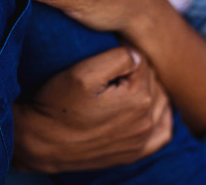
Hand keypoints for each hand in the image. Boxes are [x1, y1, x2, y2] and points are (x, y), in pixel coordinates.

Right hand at [13, 46, 172, 172]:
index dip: (123, 54)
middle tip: (111, 71)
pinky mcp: (135, 152)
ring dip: (148, 90)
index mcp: (138, 98)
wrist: (41, 141)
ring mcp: (142, 140)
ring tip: (123, 86)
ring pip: (161, 102)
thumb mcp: (84, 72)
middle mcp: (146, 121)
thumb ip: (119, 57)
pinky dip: (160, 116)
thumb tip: (137, 54)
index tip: (105, 56)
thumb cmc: (58, 104)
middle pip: (153, 81)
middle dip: (136, 72)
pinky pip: (163, 132)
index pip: (142, 61)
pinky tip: (146, 109)